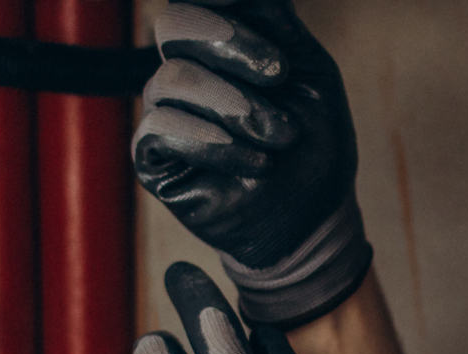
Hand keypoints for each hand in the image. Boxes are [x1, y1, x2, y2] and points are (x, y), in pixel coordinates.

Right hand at [134, 0, 369, 327]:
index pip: (202, 0)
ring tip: (279, 138)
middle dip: (230, 44)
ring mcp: (168, 111)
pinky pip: (161, 129)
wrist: (311, 218)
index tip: (268, 43)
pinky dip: (214, 143)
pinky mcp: (154, 156)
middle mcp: (189, 68)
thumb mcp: (310, 73)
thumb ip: (274, 21)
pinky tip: (254, 163)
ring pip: (173, 79)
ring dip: (237, 107)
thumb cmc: (313, 144)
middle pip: (174, 23)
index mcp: (224, 41)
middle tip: (279, 75)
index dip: (218, 2)